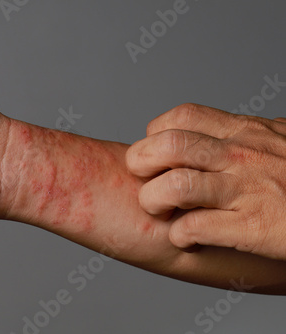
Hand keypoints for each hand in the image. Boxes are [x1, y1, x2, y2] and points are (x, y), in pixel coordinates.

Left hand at [126, 103, 285, 259]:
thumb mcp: (280, 141)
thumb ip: (248, 134)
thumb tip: (219, 129)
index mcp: (246, 132)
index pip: (182, 116)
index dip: (156, 132)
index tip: (155, 149)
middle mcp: (242, 156)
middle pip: (168, 145)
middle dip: (141, 161)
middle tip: (142, 178)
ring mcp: (247, 191)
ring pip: (175, 186)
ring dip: (153, 199)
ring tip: (159, 209)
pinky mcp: (254, 228)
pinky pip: (194, 227)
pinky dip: (179, 235)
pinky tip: (185, 237)